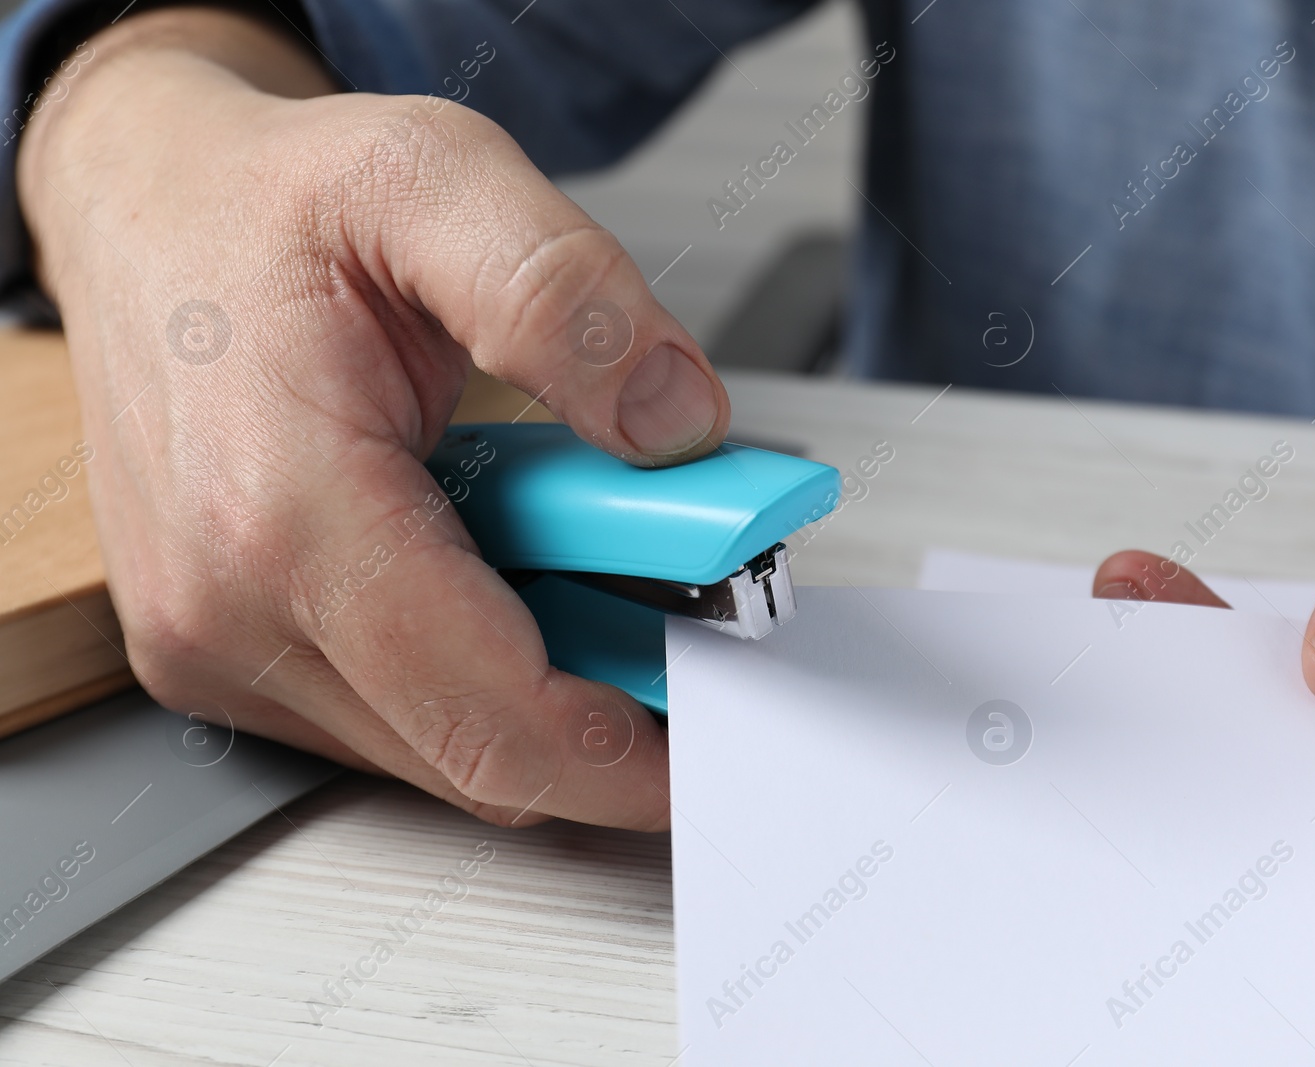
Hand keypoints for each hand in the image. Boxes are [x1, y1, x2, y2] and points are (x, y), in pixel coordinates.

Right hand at [20, 9, 729, 827]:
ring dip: (541, 677)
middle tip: (677, 595)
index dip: (624, 750)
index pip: (488, 713)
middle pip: (476, 752)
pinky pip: (392, 715)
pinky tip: (497, 560)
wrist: (143, 210)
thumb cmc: (261, 201)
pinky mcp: (219, 655)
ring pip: (439, 746)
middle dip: (604, 699)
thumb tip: (674, 423)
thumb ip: (563, 297)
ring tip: (571, 538)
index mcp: (282, 509)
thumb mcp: (436, 177)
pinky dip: (477, 666)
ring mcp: (214, 647)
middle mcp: (228, 610)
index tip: (718, 722)